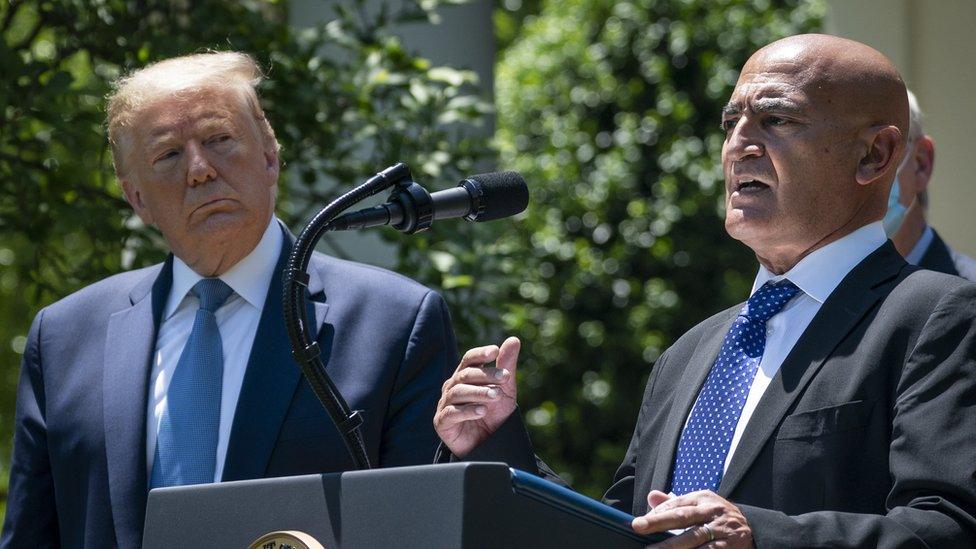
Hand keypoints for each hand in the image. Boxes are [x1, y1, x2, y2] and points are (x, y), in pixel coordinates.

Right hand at [434, 336, 519, 456]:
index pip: (469, 359)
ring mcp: (445, 404)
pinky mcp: (442, 422)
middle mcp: (453, 387)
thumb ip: (506, 365)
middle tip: (505, 377)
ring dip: (479, 392)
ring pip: (458, 392)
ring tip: (496, 395)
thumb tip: (514, 340)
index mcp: (466, 375)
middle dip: (486, 375)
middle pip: (465, 375)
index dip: (480, 354)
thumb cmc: (494, 413)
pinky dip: (467, 411)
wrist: (488, 444)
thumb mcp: (505, 389)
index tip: (494, 351)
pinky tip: (482, 411)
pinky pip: (452, 413)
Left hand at [632, 490, 752, 547]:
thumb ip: (675, 502)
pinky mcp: (730, 547)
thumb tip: (651, 496)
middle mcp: (713, 512)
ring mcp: (722, 530)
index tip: (639, 520)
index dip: (658, 512)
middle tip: (638, 526)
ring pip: (694, 538)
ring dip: (672, 546)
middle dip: (659, 522)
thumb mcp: (700, 504)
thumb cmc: (718, 517)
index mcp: (704, 498)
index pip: (676, 503)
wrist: (753, 530)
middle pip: (682, 517)